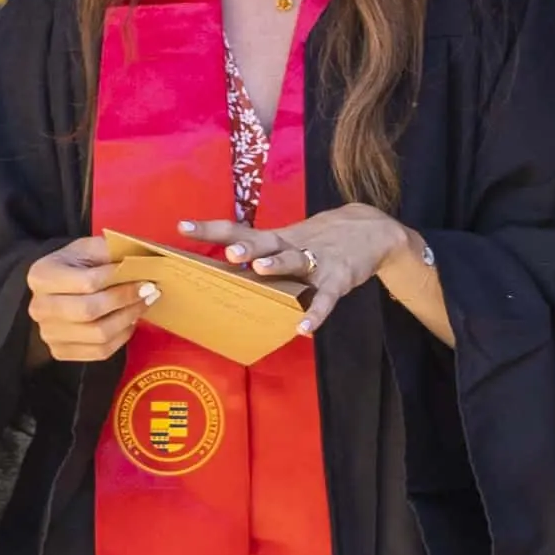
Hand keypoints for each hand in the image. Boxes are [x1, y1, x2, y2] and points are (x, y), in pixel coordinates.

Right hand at [25, 235, 149, 362]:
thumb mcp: (88, 248)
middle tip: (149, 291)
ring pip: (98, 335)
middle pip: (89, 311)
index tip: (143, 276)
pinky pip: (100, 352)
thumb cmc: (75, 266)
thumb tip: (143, 261)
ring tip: (143, 305)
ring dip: (128, 319)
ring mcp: (48, 333)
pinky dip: (121, 337)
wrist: (55, 289)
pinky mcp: (60, 352)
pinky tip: (129, 322)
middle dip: (125, 301)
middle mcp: (39, 307)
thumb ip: (111, 251)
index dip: (118, 280)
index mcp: (42, 276)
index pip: (86, 282)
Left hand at [180, 208, 411, 334]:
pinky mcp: (338, 279)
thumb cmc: (320, 239)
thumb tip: (223, 268)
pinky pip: (324, 299)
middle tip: (229, 252)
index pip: (238, 229)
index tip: (182, 227)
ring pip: (295, 261)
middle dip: (247, 248)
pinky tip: (302, 328)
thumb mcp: (289, 239)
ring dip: (277, 265)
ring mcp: (317, 262)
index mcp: (276, 238)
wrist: (372, 230)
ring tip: (260, 271)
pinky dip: (314, 313)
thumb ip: (262, 253)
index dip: (210, 228)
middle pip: (266, 243)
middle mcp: (292, 246)